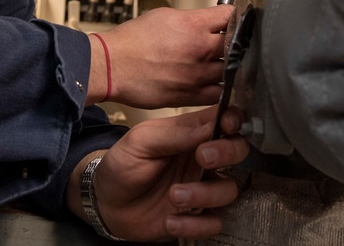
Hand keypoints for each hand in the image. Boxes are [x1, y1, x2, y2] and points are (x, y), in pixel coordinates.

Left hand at [67, 106, 247, 241]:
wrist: (106, 202)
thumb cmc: (122, 165)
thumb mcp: (140, 141)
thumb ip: (174, 134)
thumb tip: (209, 127)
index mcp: (189, 134)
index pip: (223, 119)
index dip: (232, 119)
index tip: (225, 126)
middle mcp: (200, 160)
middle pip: (237, 150)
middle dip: (227, 153)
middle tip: (203, 157)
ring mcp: (201, 188)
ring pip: (228, 189)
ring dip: (204, 194)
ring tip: (173, 195)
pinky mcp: (195, 217)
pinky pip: (213, 222)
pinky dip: (194, 224)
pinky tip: (170, 221)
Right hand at [89, 5, 231, 107]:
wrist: (112, 66)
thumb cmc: (132, 41)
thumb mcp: (164, 16)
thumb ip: (191, 19)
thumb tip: (207, 22)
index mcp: (193, 26)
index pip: (229, 16)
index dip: (236, 16)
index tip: (237, 20)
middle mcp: (200, 50)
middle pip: (237, 44)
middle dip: (237, 42)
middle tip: (235, 42)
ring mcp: (197, 76)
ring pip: (232, 71)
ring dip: (231, 66)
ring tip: (226, 63)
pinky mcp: (191, 96)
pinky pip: (218, 94)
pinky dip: (221, 88)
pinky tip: (219, 83)